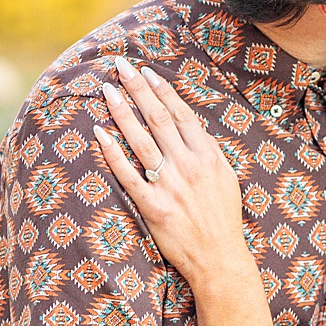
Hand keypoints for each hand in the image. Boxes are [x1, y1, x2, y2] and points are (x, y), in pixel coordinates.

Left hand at [92, 57, 254, 296]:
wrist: (220, 258)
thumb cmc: (222, 218)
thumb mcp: (225, 177)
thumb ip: (206, 150)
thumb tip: (189, 125)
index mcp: (208, 156)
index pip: (181, 113)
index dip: (161, 90)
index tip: (146, 71)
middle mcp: (188, 166)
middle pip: (158, 119)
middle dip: (138, 89)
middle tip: (120, 66)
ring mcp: (169, 186)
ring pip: (141, 141)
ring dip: (122, 112)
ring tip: (107, 91)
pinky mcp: (153, 207)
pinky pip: (128, 175)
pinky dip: (113, 153)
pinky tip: (100, 134)